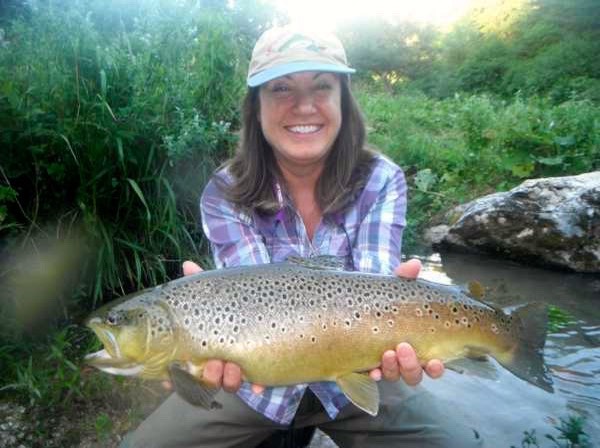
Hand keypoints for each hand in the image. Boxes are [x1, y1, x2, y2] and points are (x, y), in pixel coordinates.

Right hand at [161, 261, 264, 394]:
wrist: (264, 304)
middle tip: (213, 364)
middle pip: (206, 379)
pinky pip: (257, 382)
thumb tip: (188, 264)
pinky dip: (258, 384)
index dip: (173, 378)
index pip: (182, 369)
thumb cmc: (232, 301)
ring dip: (229, 379)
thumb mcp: (217, 292)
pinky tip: (259, 384)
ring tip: (233, 367)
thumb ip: (201, 282)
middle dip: (208, 376)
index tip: (168, 378)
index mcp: (202, 347)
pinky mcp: (257, 368)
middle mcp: (217, 362)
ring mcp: (236, 368)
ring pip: (229, 383)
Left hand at [368, 259, 444, 385]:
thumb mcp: (395, 288)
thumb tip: (414, 264)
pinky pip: (371, 376)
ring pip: (394, 376)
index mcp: (419, 345)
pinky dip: (373, 374)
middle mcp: (404, 360)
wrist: (357, 301)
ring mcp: (385, 364)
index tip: (435, 360)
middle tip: (403, 347)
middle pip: (414, 374)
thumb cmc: (386, 299)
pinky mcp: (367, 365)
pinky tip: (371, 370)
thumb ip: (405, 278)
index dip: (436, 368)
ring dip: (393, 368)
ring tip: (388, 353)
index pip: (433, 365)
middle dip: (411, 365)